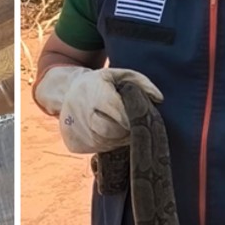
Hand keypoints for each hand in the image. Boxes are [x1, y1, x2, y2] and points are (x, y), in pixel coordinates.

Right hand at [34, 65, 162, 153]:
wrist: (65, 92)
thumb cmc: (98, 83)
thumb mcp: (118, 74)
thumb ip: (141, 82)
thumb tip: (160, 99)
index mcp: (96, 96)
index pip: (122, 115)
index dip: (133, 119)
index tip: (138, 117)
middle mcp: (84, 116)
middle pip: (114, 132)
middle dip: (126, 131)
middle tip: (129, 124)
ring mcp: (77, 133)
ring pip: (107, 144)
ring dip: (117, 138)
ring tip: (116, 125)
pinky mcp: (74, 145)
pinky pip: (98, 150)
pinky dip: (106, 144)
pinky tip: (104, 132)